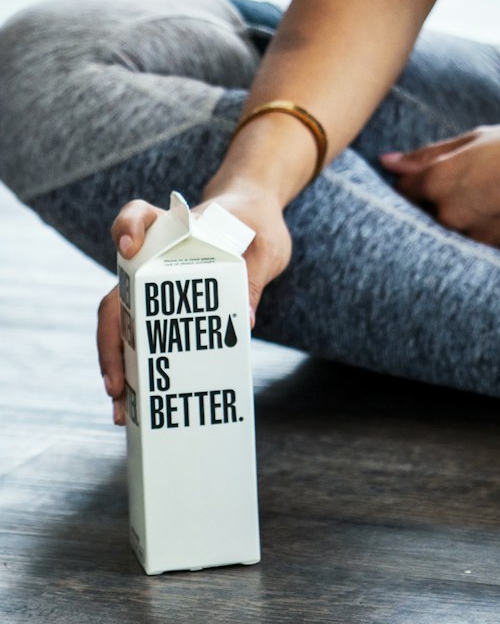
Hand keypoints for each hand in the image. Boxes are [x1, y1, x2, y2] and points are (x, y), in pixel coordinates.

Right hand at [98, 185, 291, 424]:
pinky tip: (141, 400)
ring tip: (121, 407)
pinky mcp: (169, 303)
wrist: (257, 220)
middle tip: (115, 382)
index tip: (128, 247)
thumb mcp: (265, 246)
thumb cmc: (257, 224)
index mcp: (176, 228)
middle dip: (110, 340)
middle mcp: (155, 256)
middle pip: (119, 291)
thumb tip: (243, 322)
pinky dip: (141, 366)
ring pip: (124, 322)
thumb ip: (253, 276)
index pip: (139, 216)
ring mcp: (157, 282)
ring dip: (118, 364)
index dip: (127, 228)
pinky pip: (147, 334)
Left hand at [379, 116, 499, 256]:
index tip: (429, 184)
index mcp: (439, 181)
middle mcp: (450, 216)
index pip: (403, 194)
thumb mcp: (477, 138)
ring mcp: (477, 242)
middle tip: (474, 193)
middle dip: (440, 209)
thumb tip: (388, 163)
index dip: (415, 188)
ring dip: (465, 226)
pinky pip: (482, 252)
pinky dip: (488, 239)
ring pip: (454, 240)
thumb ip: (428, 154)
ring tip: (496, 204)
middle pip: (426, 221)